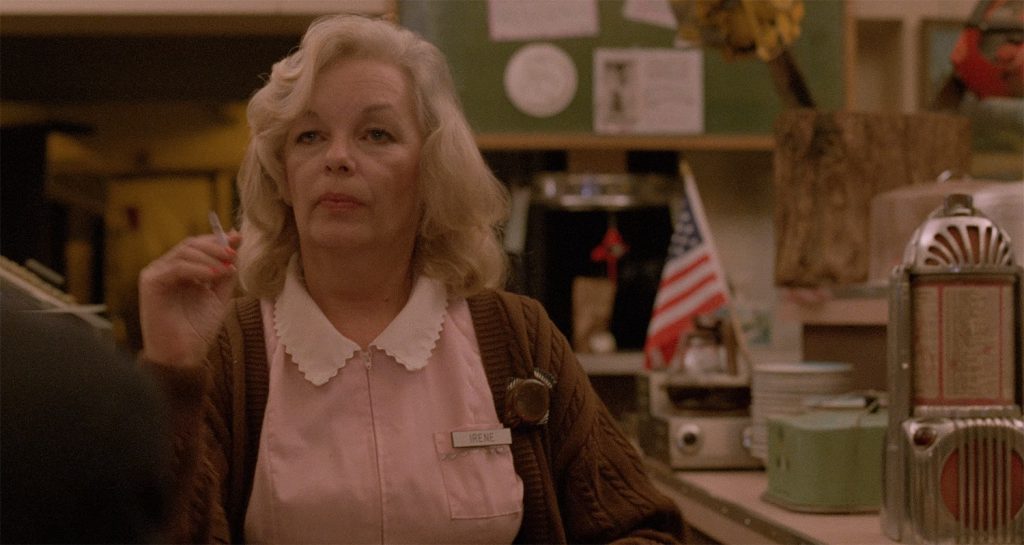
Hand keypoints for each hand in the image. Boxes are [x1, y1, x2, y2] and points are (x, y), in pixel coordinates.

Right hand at [138, 232, 240, 366]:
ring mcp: (156, 274)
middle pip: (191, 245)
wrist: (182, 356)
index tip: (239, 238)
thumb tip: (236, 242)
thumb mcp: (219, 296)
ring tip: (227, 267)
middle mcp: (167, 269)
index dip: (218, 240)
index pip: (198, 246)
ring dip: (210, 257)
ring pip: (184, 252)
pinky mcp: (150, 282)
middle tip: (234, 253)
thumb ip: (226, 273)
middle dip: (215, 246)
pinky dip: (198, 268)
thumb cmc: (198, 330)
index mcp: (182, 271)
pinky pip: (176, 267)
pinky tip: (214, 275)